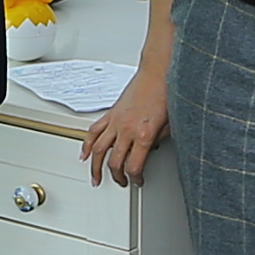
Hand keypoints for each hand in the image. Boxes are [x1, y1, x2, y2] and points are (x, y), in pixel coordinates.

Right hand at [78, 68, 167, 183]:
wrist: (157, 73)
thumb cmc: (165, 93)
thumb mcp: (168, 125)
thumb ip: (158, 141)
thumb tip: (150, 152)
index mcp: (144, 135)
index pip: (134, 166)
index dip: (135, 178)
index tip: (138, 180)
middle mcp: (127, 130)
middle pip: (115, 162)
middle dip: (117, 176)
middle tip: (122, 182)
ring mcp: (116, 121)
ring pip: (99, 150)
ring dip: (96, 166)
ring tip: (96, 177)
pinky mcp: (111, 114)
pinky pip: (93, 132)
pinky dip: (87, 145)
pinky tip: (85, 154)